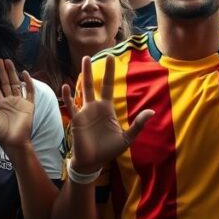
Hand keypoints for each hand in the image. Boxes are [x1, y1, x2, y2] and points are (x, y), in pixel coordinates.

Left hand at [0, 59, 35, 150]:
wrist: (13, 142)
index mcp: (1, 105)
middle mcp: (10, 101)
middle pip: (6, 83)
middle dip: (2, 72)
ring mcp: (20, 102)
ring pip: (17, 83)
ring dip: (12, 73)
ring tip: (7, 61)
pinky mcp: (29, 105)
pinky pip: (30, 91)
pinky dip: (28, 82)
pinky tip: (24, 73)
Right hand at [63, 56, 152, 174]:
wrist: (93, 162)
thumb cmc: (108, 150)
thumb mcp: (127, 138)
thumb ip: (138, 124)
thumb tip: (152, 112)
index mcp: (107, 109)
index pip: (108, 86)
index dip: (109, 73)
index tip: (110, 57)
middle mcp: (95, 107)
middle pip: (94, 84)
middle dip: (91, 70)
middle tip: (89, 55)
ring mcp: (85, 112)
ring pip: (83, 90)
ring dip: (82, 76)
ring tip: (82, 62)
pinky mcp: (77, 120)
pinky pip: (71, 106)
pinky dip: (68, 97)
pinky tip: (66, 86)